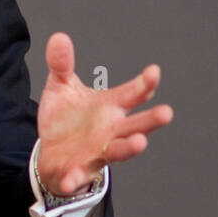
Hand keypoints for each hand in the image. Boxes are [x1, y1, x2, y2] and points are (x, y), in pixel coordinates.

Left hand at [36, 32, 172, 195]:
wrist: (50, 153)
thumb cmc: (65, 120)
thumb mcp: (60, 87)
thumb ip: (61, 64)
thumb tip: (58, 37)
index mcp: (110, 107)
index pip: (132, 94)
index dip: (144, 84)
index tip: (154, 71)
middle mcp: (111, 130)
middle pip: (136, 125)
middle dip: (151, 120)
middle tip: (167, 113)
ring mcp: (98, 151)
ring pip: (119, 151)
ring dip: (130, 147)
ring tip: (140, 143)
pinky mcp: (79, 170)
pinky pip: (79, 176)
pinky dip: (75, 178)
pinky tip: (70, 179)